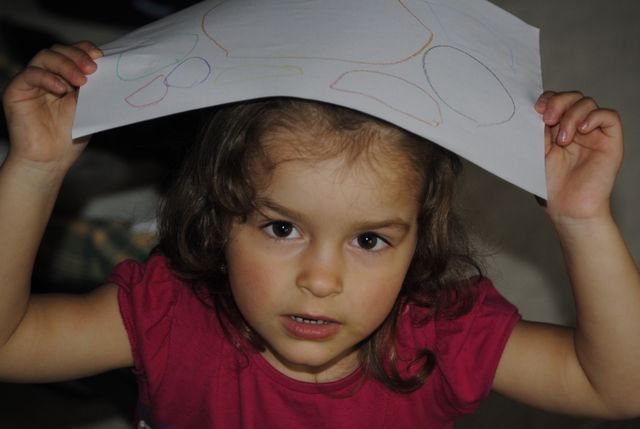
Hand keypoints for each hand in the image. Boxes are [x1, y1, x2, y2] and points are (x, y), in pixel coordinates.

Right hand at [2, 42, 101, 173]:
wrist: (51, 159)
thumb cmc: (70, 137)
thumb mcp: (88, 108)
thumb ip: (93, 88)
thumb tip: (108, 70)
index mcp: (66, 78)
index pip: (73, 53)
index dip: (85, 50)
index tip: (101, 57)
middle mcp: (48, 76)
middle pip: (59, 50)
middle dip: (77, 56)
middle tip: (92, 68)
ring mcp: (32, 82)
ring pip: (45, 57)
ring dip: (65, 65)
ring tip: (81, 80)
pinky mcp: (16, 90)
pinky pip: (30, 74)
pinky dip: (47, 78)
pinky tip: (61, 89)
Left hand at [535, 91, 622, 222]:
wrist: (566, 209)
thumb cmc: (549, 186)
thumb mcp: (536, 152)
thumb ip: (537, 130)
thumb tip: (534, 108)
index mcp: (556, 129)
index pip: (555, 100)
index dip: (548, 99)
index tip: (536, 109)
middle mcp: (575, 128)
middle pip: (572, 97)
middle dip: (559, 102)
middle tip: (548, 119)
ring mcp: (593, 133)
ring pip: (588, 103)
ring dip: (572, 115)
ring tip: (562, 140)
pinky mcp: (610, 141)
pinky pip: (609, 116)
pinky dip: (595, 116)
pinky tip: (582, 130)